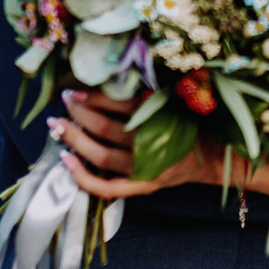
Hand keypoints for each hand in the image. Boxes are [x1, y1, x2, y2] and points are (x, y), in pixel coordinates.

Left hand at [48, 89, 215, 199]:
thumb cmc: (189, 123)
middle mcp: (152, 145)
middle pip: (105, 129)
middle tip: (65, 103)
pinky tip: (65, 161)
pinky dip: (82, 177)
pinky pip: (106, 187)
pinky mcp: (141, 187)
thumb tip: (106, 81)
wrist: (210, 156)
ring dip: (74, 139)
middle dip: (79, 114)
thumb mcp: (175, 101)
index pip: (121, 106)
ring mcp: (145, 169)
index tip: (75, 90)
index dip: (95, 97)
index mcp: (162, 118)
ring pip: (100, 156)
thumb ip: (146, 94)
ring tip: (57, 125)